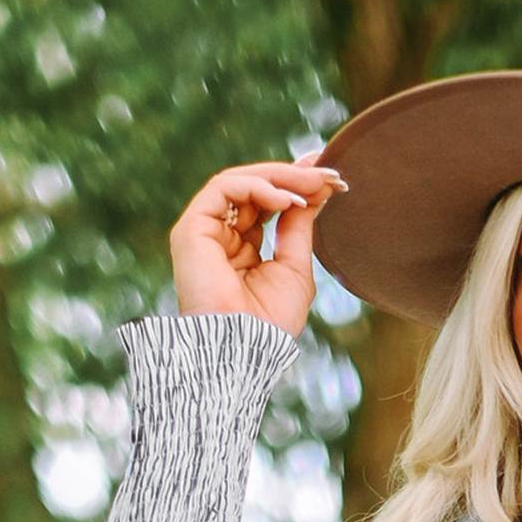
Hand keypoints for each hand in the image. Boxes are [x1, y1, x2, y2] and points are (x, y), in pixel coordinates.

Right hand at [168, 153, 347, 338]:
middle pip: (254, 189)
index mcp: (242, 249)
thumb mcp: (295, 268)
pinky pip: (224, 189)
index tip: (329, 175)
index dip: (295, 185)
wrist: (245, 350)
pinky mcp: (192, 228)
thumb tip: (318, 189)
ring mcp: (204, 230)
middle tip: (326, 171)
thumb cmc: (270, 323)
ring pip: (239, 182)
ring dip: (279, 178)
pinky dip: (257, 187)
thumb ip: (300, 227)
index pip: (266, 204)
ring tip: (312, 184)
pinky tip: (286, 200)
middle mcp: (220, 236)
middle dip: (292, 176)